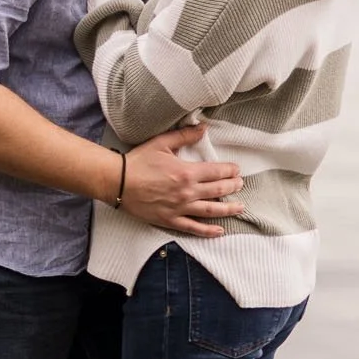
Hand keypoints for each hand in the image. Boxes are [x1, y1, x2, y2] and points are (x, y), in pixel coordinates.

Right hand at [117, 124, 242, 237]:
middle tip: (240, 184)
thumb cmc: (138, 161)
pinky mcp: (170, 220)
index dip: (230, 170)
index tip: (236, 170)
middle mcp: (187, 192)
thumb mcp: (161, 143)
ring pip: (211, 210)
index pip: (217, 172)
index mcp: (187, 172)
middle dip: (233, 187)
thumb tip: (204, 127)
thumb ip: (184, 135)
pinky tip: (219, 230)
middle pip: (218, 190)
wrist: (117, 182)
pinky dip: (208, 231)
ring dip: (228, 209)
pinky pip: (193, 228)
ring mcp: (180, 208)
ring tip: (240, 207)